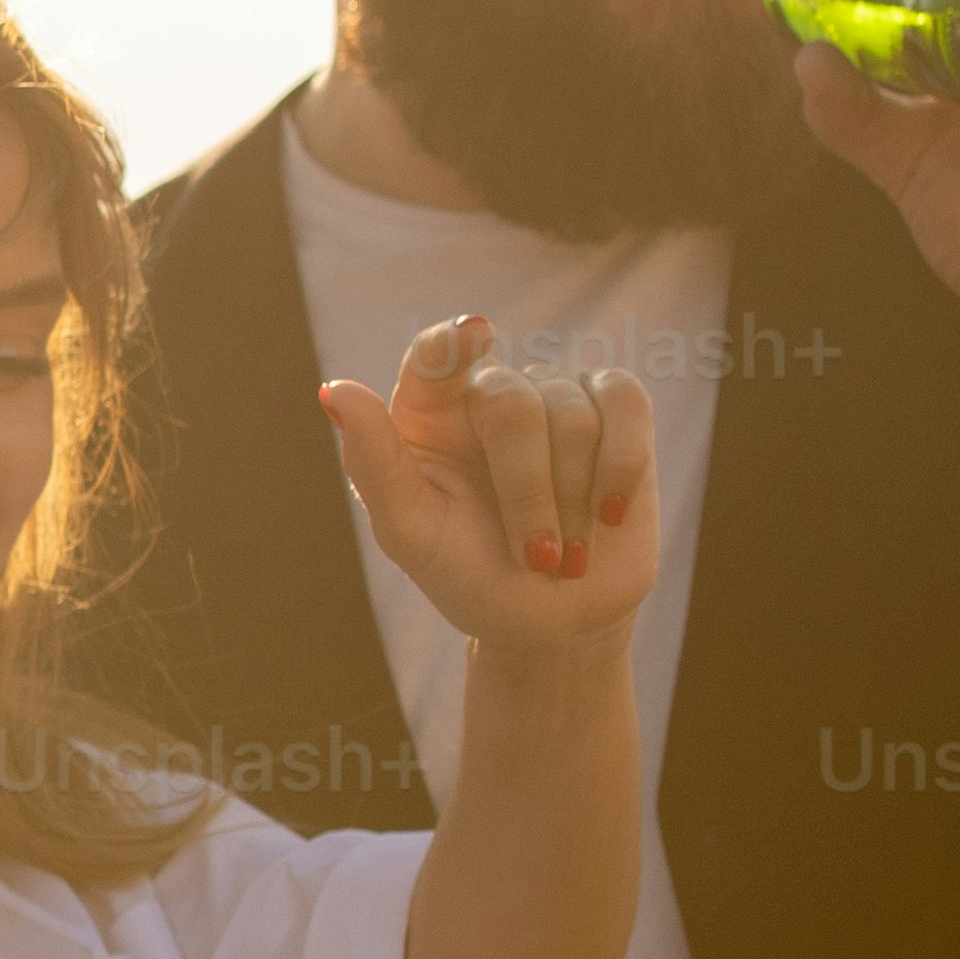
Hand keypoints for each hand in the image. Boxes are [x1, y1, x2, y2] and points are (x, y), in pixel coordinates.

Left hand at [325, 313, 659, 649]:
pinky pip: (626, 404)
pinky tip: (613, 514)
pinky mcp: (614, 413)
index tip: (474, 336)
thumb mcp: (410, 533)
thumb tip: (333, 389)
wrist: (549, 622)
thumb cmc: (466, 575)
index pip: (434, 354)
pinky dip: (622, 463)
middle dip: (528, 490)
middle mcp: (488, 395)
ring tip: (565, 555)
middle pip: (514, 404)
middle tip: (536, 557)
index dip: (452, 341)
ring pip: (573, 414)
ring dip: (573, 500)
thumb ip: (373, 463)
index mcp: (427, 413)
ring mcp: (554, 398)